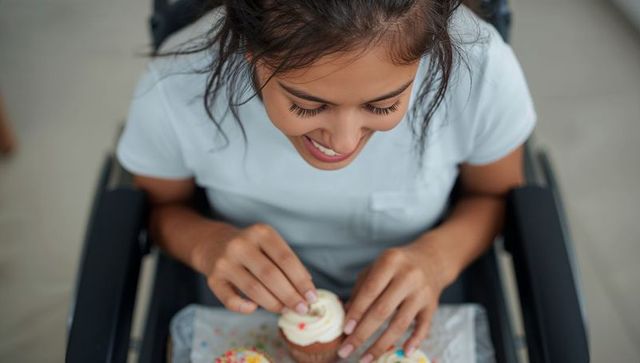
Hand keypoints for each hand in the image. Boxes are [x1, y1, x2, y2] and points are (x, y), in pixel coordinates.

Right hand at [195, 222, 317, 314]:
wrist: (213, 244)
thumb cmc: (251, 248)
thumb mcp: (270, 246)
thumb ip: (288, 263)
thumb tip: (307, 288)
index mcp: (260, 233)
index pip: (285, 259)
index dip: (301, 280)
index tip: (312, 296)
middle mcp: (241, 244)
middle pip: (270, 275)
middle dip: (290, 295)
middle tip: (302, 308)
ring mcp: (225, 261)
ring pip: (254, 289)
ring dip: (273, 304)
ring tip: (285, 310)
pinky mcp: (212, 278)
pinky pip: (230, 299)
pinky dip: (244, 307)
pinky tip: (255, 308)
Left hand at [338, 242, 447, 361]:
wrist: (431, 260)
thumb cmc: (396, 266)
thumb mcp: (377, 267)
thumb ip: (361, 289)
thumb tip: (345, 316)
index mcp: (390, 262)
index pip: (370, 291)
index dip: (356, 312)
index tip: (345, 331)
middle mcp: (408, 276)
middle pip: (382, 310)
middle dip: (362, 334)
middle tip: (347, 351)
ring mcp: (422, 292)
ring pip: (400, 323)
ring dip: (381, 345)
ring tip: (366, 359)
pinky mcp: (433, 305)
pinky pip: (423, 327)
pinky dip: (414, 341)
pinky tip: (403, 353)